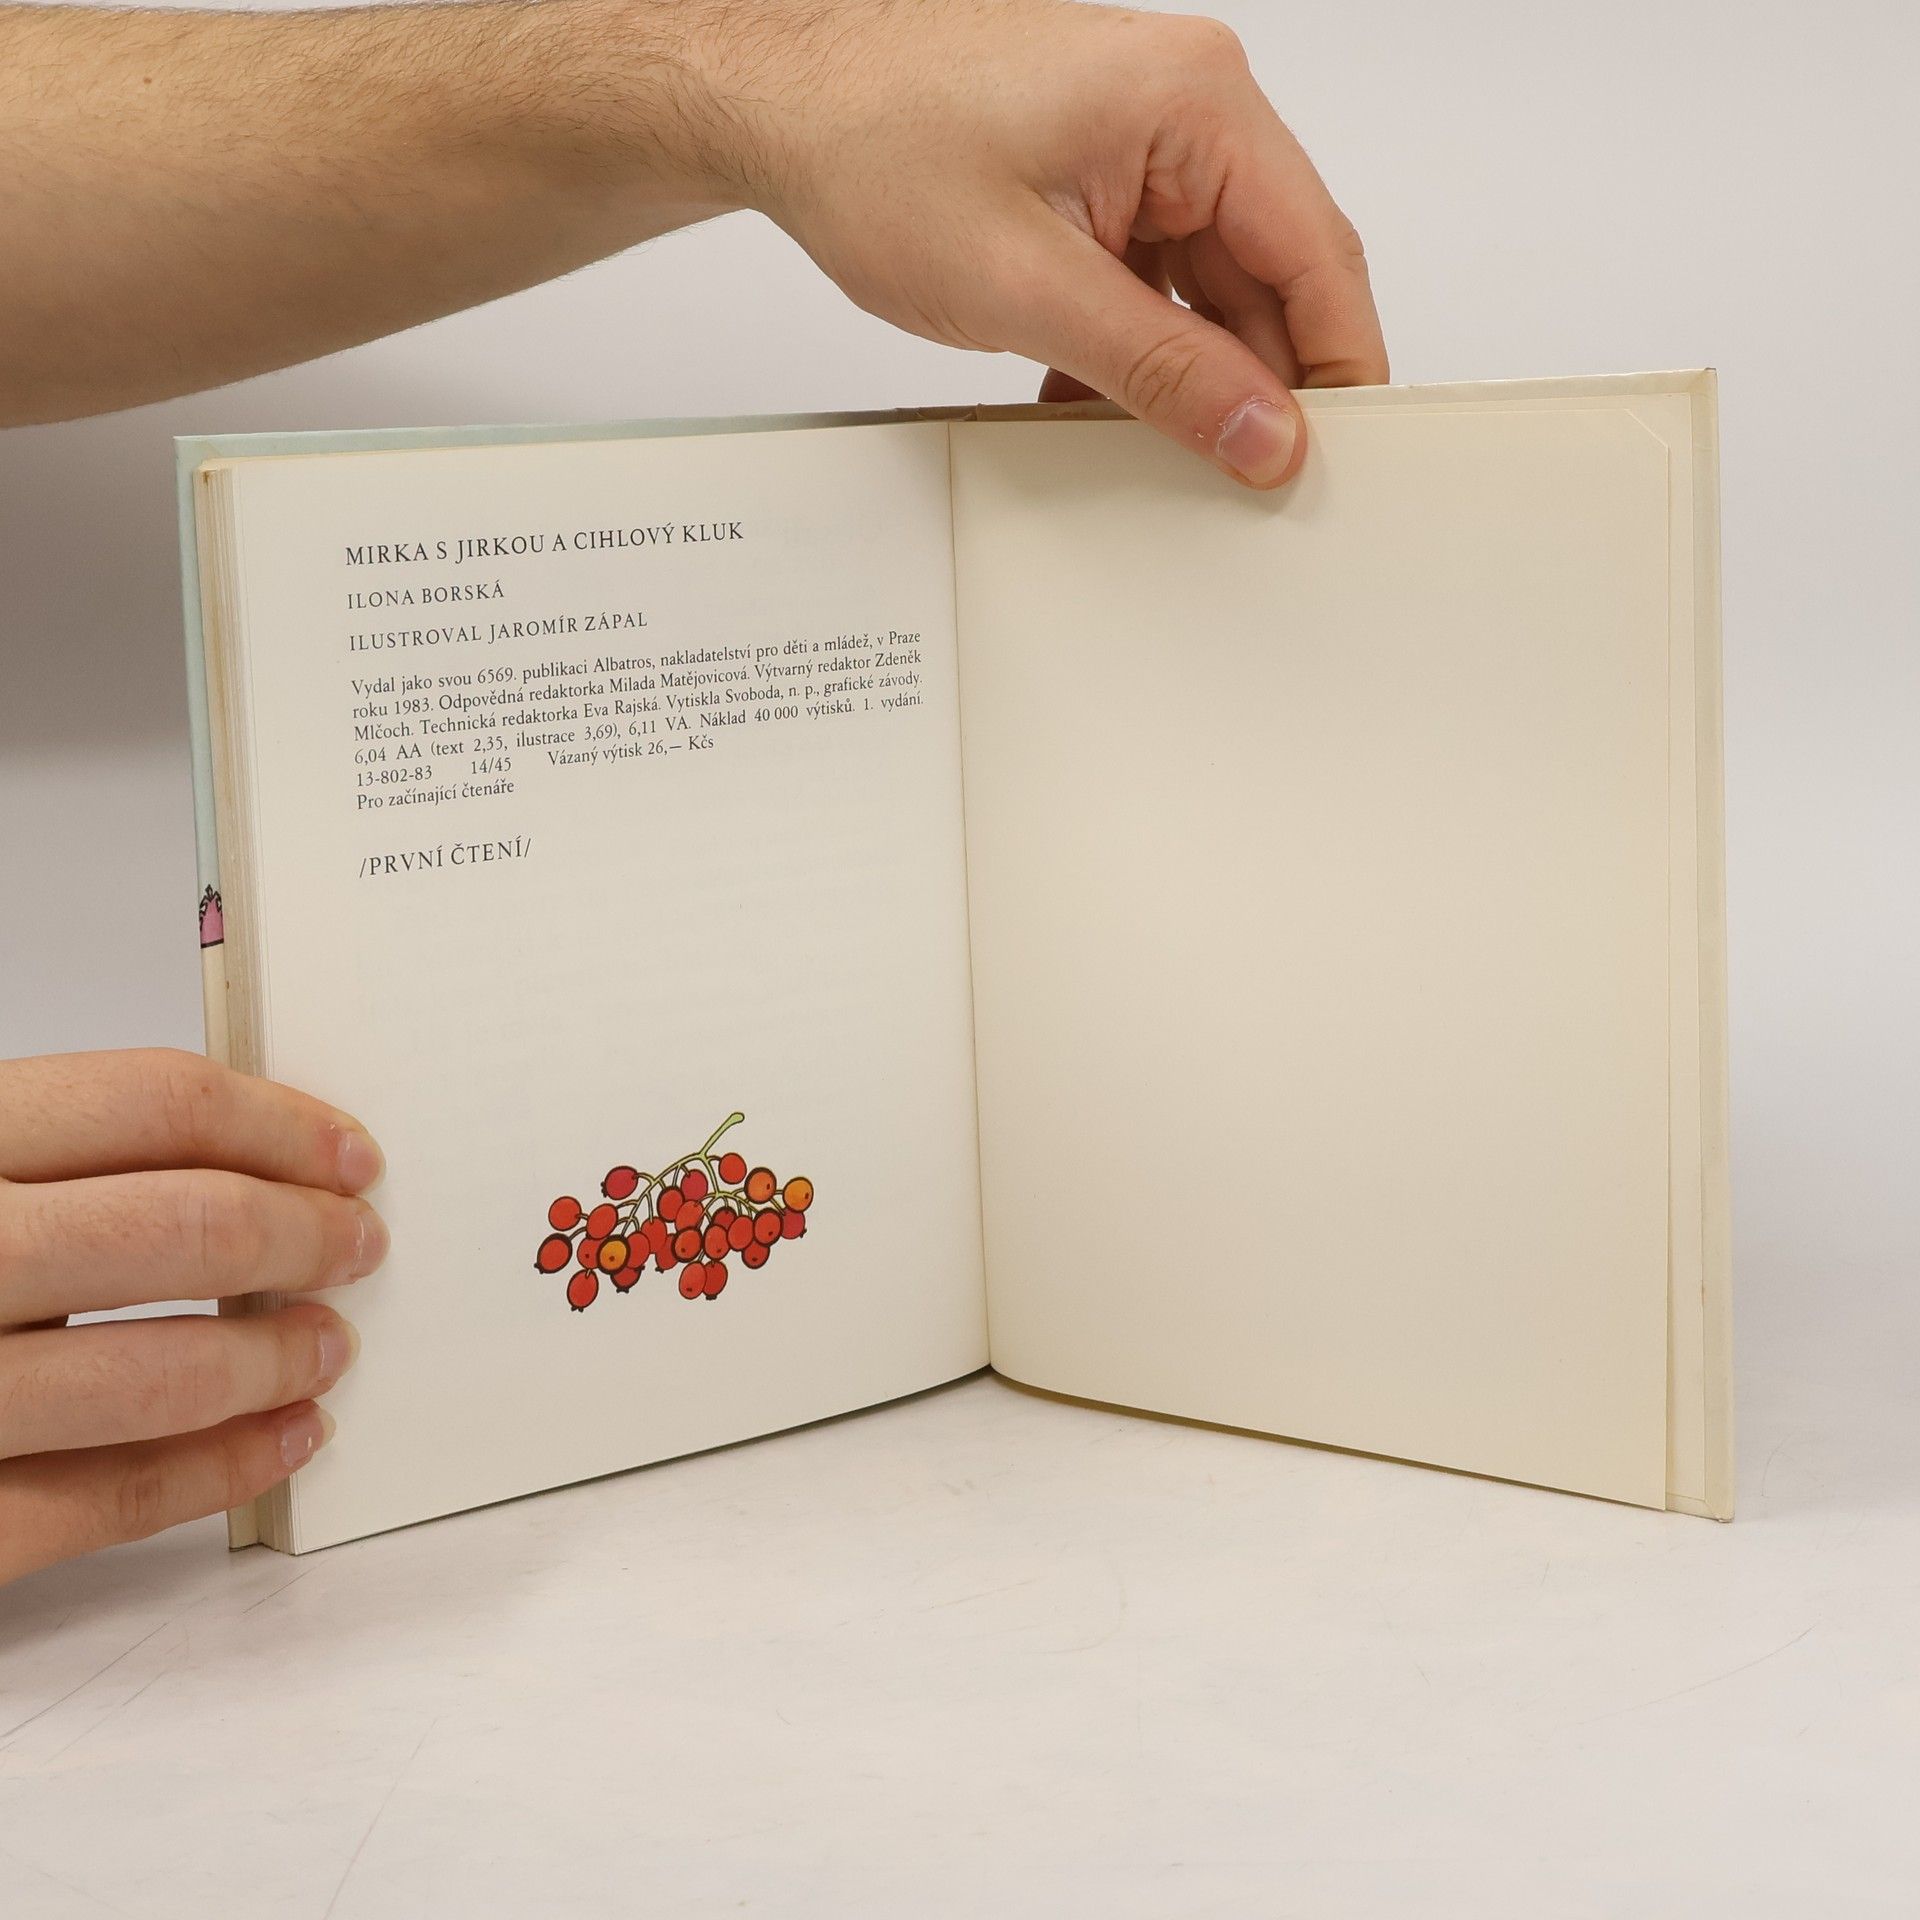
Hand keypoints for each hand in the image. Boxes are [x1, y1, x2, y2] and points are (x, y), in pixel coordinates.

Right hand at [0, 1050, 386, 1585]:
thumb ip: (42, 1154)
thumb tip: (242, 1160)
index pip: (151, 1103)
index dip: (281, 1124)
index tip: (351, 1154)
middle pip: (179, 1229)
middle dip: (301, 1236)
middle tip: (359, 1244)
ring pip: (156, 1377)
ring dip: (275, 1360)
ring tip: (330, 1346)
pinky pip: (105, 1503)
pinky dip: (222, 1472)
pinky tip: (284, 1441)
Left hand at [695, 0, 1387, 485]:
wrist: (781, 110)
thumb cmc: (876, 152)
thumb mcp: (1031, 290)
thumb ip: (1161, 372)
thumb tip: (1262, 435)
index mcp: (1197, 106)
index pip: (1318, 257)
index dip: (1338, 372)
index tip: (1333, 461)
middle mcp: (1188, 113)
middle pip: (1273, 279)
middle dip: (1256, 385)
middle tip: (1243, 483)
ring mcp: (1145, 147)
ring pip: (1212, 292)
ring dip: (1186, 376)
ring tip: (1152, 447)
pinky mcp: (1103, 182)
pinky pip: (1157, 285)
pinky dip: (1138, 352)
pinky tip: (1097, 406)